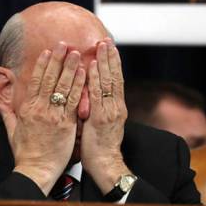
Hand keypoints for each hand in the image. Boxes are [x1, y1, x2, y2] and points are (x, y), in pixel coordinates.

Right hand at [0, 42, 85, 194]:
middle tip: (64, 44)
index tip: (47, 51)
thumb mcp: (13, 132)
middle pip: (49, 79)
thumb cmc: (26, 153)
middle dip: (57, 59)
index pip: (35, 81)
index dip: (42, 64)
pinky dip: (79, 85)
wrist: (37, 170)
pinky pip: (74, 100)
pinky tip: (84, 72)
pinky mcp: (66, 123)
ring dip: (70, 67)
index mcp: (26, 109)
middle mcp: (39, 109)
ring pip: (62, 86)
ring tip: (76, 52)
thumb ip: (7, 116)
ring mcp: (53, 115)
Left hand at [80, 39, 130, 194]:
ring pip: (108, 81)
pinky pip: (98, 94)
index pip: (116, 80)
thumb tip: (89, 97)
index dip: (113, 63)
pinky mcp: (102, 118)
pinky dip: (95, 78)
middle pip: (114, 76)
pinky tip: (92, 65)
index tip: (110, 48)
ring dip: (104, 61)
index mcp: (116, 107)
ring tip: (101, 45)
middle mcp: (116, 106)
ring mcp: (111, 111)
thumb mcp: (100, 125)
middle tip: (106, 39)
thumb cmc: (100, 149)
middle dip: (110, 57)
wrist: (106, 165)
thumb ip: (97, 109)